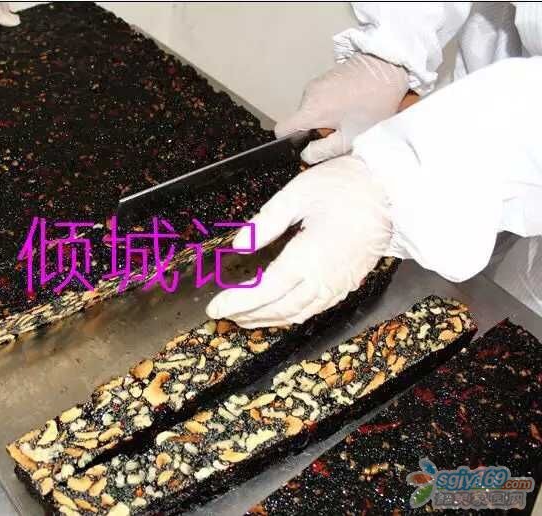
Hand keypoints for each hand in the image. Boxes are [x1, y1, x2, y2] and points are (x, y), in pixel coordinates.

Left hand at [206, 156, 390, 327]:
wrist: (394, 189)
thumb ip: (265, 222)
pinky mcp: (348, 283)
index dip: (238, 302)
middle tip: (222, 315)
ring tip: (242, 318)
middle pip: (278, 308)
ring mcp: (339, 285)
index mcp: (309, 257)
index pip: (265, 290)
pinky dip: (290, 315)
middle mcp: (324, 279)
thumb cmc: (347, 185)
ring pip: (297, 314)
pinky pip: (314, 309)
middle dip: (247, 315)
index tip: (215, 307)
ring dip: (267, 319)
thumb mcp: (297, 193)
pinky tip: (277, 312)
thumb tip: (239, 244)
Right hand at [275, 53, 407, 164]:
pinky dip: (331, 105)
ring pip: (311, 109)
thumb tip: (306, 156)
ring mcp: (317, 83)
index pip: (282, 130)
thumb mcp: (350, 137)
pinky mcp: (327, 76)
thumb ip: (323, 151)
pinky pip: (321, 98)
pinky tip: (352, 105)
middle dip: (315, 130)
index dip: (289, 141)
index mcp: (310, 110)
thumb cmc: (373, 102)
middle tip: (340, 133)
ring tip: (350, 117)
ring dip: (325, 117)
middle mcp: (308, 94)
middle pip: (300, 120)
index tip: (305, 146)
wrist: (390, 67)